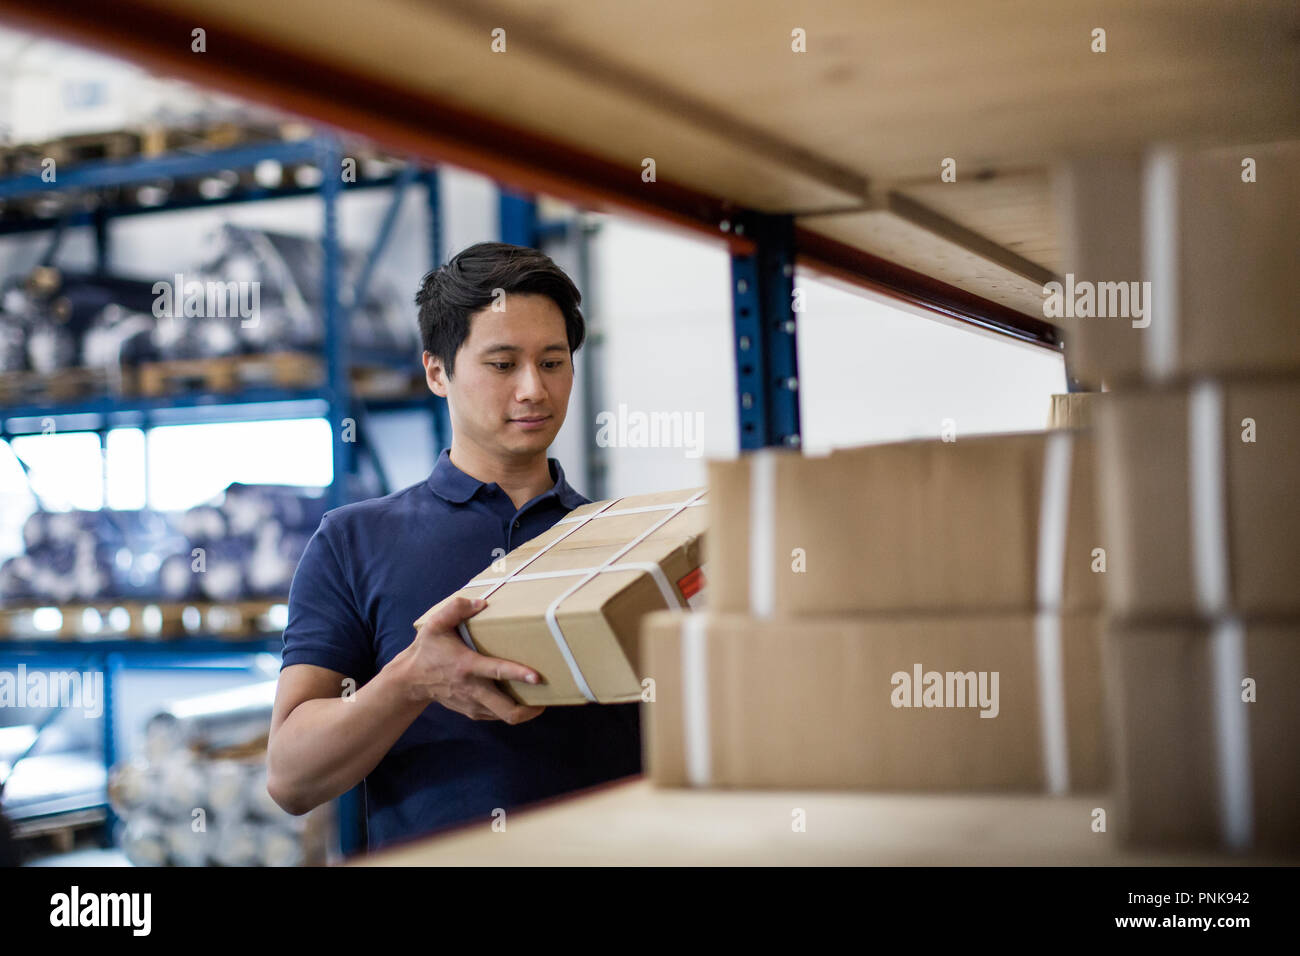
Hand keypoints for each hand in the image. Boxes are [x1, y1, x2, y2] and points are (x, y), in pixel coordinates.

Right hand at [391, 594, 545, 723]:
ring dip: (525, 711)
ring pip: (505, 717)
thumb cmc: (428, 649)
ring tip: (540, 699)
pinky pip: (497, 716)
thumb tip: (481, 603)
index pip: (496, 672)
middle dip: (530, 709)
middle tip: (548, 697)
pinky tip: (520, 699)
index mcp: (467, 666)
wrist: (411, 681)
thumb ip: (456, 608)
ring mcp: (473, 704)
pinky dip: (511, 711)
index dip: (518, 674)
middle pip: (507, 710)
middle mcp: (472, 689)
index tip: (537, 677)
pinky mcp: (472, 712)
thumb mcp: (435, 624)